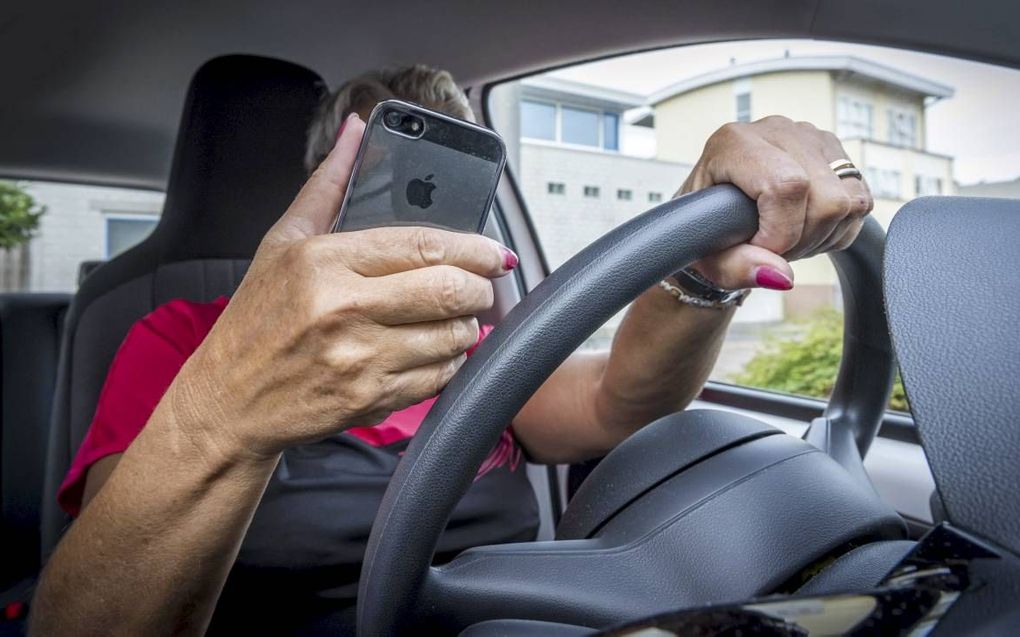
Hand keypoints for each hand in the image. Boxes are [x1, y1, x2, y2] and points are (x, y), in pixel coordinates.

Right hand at [169, 114, 515, 458]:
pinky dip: (451, 361)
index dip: (474, 248)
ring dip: (469, 325)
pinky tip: (436, 349)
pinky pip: (439, 377)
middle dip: (482, 286)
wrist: (229, 399)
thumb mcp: (281, 243)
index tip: (492, 252)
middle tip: (482, 284)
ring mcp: (359, 359)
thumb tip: (357, 129)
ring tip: (456, 317)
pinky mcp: (370, 399)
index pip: (424, 245)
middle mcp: (343, 309)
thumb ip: (327, 184)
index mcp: (324, 262)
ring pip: (453, 337)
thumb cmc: (256, 320)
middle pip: (449, 291)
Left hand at [679, 115, 873, 290]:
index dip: (781, 232)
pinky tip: (806, 230)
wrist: (715, 215)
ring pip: (851, 201)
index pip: (786, 186)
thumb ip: (735, 267)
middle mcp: (778, 131)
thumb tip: (781, 275)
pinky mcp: (836, 155)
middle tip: (772, 250)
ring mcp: (812, 138)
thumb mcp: (707, 254)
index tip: (761, 249)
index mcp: (735, 143)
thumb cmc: (706, 229)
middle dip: (802, 240)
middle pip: (826, 198)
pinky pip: (862, 202)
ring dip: (822, 236)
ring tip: (787, 239)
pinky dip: (839, 230)